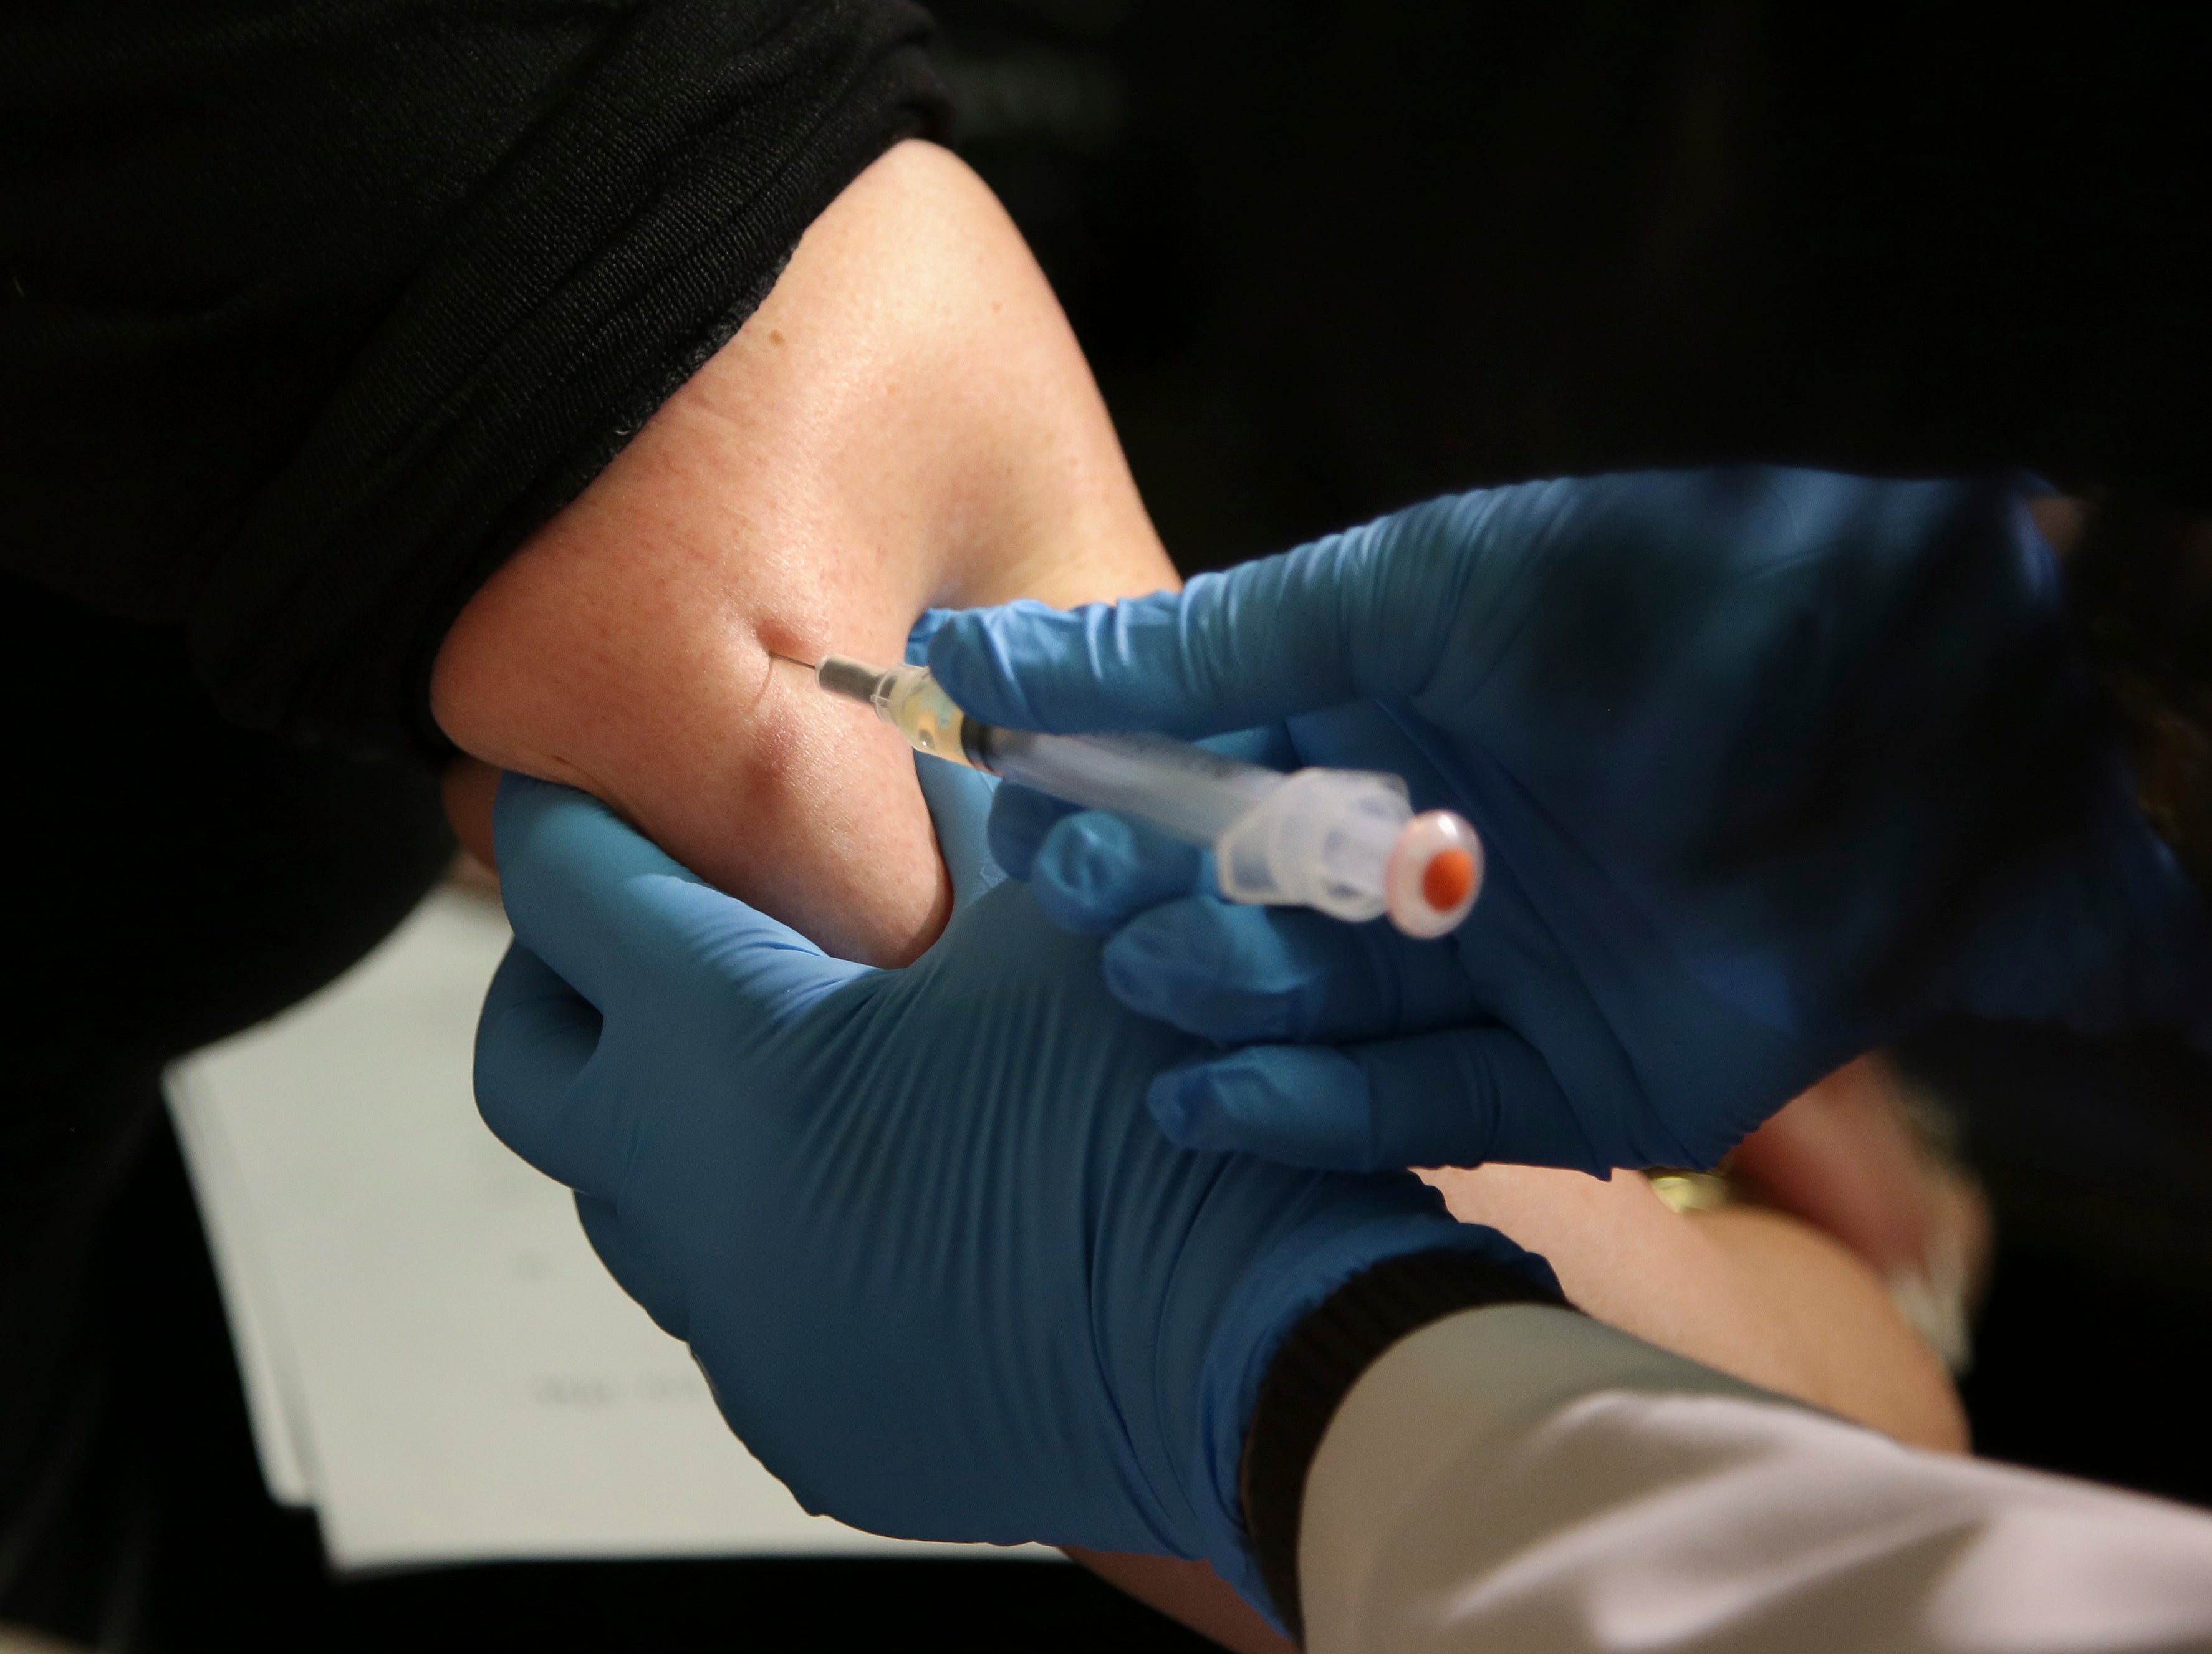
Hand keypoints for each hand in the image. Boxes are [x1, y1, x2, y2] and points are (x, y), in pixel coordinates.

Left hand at [473, 768, 1552, 1618]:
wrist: (1272, 1351)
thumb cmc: (1166, 1112)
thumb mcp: (1062, 914)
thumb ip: (964, 809)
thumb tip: (930, 723)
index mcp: (729, 1054)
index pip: (568, 895)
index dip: (574, 817)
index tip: (588, 789)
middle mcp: (689, 1207)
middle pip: (530, 1062)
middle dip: (564, 975)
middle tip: (645, 923)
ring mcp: (740, 1334)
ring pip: (624, 1198)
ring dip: (665, 1114)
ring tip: (784, 1058)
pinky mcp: (806, 1422)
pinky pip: (730, 1304)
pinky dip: (759, 1229)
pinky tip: (872, 1190)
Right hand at [929, 469, 2211, 1173]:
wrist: (1932, 721)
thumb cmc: (1669, 607)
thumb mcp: (1418, 588)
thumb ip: (1204, 646)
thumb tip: (978, 651)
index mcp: (1389, 710)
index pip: (1189, 759)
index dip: (1091, 781)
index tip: (1005, 793)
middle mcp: (1431, 844)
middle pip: (1235, 899)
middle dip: (1146, 895)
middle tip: (1086, 887)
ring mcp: (1498, 970)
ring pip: (1303, 1013)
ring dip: (1215, 995)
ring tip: (1164, 964)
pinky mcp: (1574, 1086)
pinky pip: (1411, 1114)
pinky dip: (1306, 1112)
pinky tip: (1207, 1094)